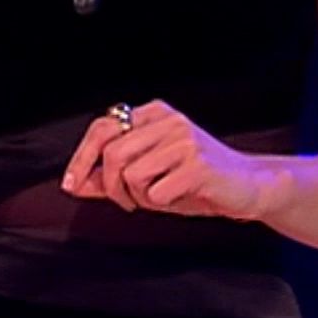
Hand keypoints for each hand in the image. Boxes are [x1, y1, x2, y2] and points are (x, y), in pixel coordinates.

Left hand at [61, 100, 284, 220]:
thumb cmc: (195, 182)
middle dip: (112, 186)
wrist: (247, 187)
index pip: (102, 128)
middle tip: (128, 203)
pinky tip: (179, 198)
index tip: (70, 185)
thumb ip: (112, 178)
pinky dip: (161, 204)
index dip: (81, 158)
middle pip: (113, 153)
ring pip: (132, 174)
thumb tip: (75, 184)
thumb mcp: (149, 177)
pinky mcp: (197, 163)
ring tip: (161, 197)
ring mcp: (184, 139)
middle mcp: (168, 120)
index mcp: (154, 114)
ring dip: (140, 197)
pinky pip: (156, 192)